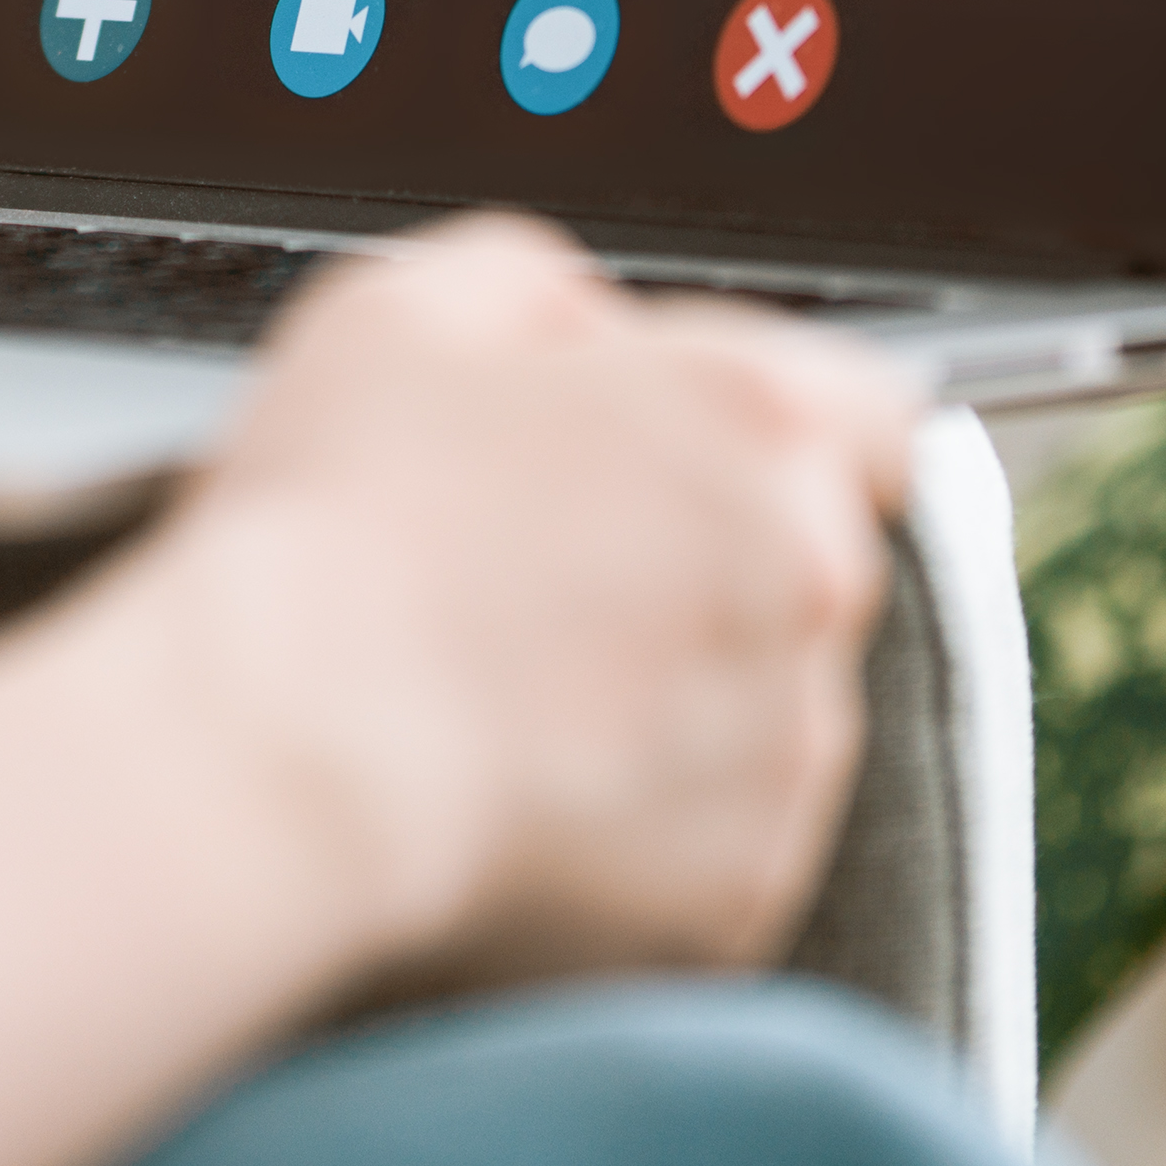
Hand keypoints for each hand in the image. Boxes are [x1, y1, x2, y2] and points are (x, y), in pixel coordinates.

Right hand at [136, 214, 915, 993]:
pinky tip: (531, 768)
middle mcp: (810, 577)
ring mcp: (788, 743)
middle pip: (812, 549)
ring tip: (520, 677)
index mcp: (749, 419)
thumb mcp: (400, 305)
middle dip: (710, 549)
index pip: (872, 407)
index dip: (774, 423)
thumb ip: (539, 285)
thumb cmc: (337, 532)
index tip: (691, 450)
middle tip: (553, 560)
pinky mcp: (748, 880)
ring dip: (684, 677)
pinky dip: (652, 801)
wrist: (293, 754)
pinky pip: (724, 822)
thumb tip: (583, 329)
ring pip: (772, 691)